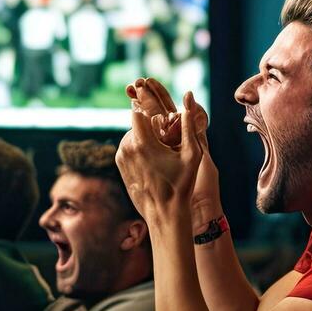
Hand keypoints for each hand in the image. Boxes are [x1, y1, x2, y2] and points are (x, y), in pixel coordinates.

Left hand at [126, 79, 221, 230]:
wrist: (164, 212)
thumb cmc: (181, 184)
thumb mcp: (191, 153)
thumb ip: (189, 123)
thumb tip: (188, 97)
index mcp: (143, 142)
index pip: (139, 111)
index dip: (151, 112)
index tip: (162, 120)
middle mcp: (127, 147)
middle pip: (136, 123)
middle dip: (150, 126)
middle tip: (166, 139)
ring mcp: (121, 156)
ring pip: (131, 134)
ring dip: (144, 136)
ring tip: (161, 151)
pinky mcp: (120, 164)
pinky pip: (128, 146)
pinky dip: (139, 147)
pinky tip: (153, 159)